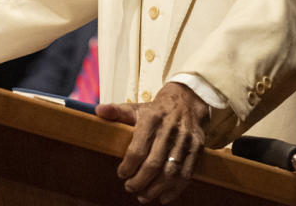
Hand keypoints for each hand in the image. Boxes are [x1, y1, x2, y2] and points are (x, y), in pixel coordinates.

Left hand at [96, 81, 209, 202]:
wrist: (187, 100)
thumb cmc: (157, 110)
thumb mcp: (137, 108)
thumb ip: (117, 111)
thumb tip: (98, 110)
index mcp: (152, 118)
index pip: (138, 148)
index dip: (128, 166)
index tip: (121, 174)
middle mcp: (170, 128)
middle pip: (154, 163)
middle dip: (140, 181)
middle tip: (130, 188)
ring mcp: (185, 138)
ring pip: (171, 171)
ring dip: (156, 189)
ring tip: (143, 196)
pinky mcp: (197, 147)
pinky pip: (187, 174)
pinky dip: (175, 190)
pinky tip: (163, 198)